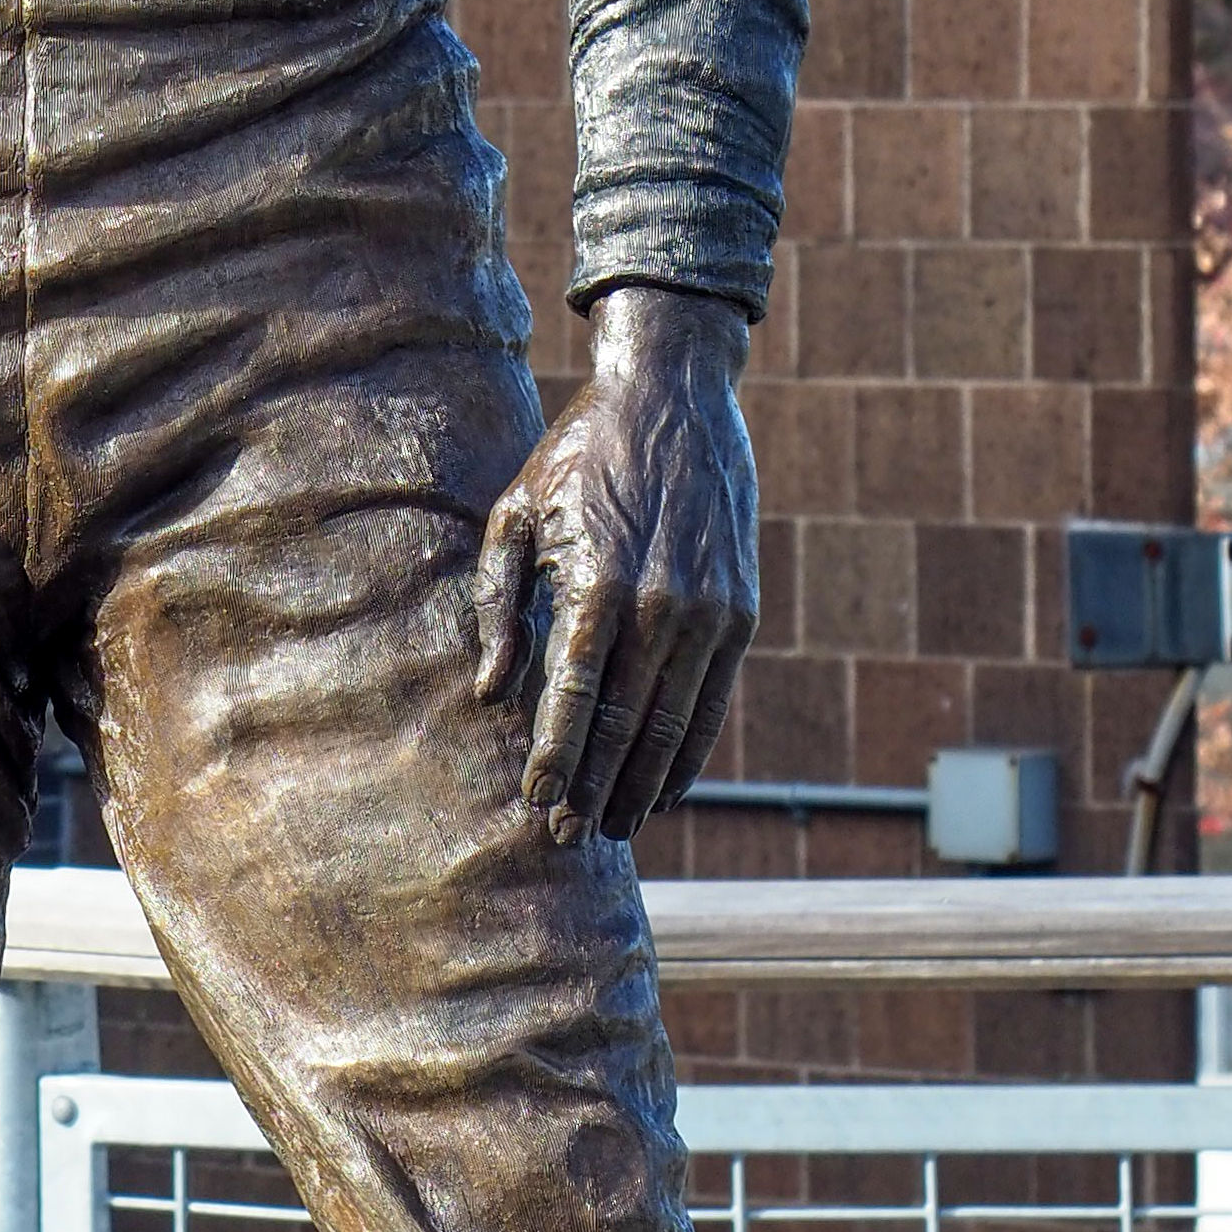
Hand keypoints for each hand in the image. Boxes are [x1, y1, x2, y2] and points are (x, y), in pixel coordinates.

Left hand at [473, 281, 759, 843]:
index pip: (574, 696)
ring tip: (613, 827)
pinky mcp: (741, 613)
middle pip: (624, 724)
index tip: (535, 803)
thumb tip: (490, 693)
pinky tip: (664, 785)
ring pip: (674, 724)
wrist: (674, 395)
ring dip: (642, 784)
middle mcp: (661, 605)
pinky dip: (690, 753)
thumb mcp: (515, 511)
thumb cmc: (579, 453)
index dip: (555, 757)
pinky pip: (713, 702)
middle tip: (566, 836)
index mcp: (598, 580)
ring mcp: (710, 613)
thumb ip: (499, 605)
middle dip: (593, 787)